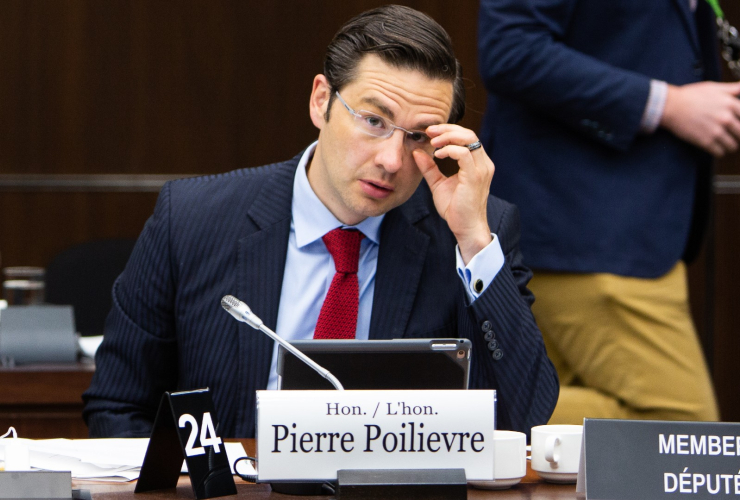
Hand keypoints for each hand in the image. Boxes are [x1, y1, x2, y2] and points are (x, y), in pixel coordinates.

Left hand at [413, 124, 494, 263]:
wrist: (466, 228)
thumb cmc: (455, 209)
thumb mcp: (438, 184)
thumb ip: (429, 168)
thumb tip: (417, 153)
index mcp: (477, 163)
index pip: (467, 136)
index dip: (448, 130)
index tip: (430, 132)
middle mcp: (483, 163)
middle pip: (468, 133)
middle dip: (447, 129)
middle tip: (429, 131)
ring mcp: (481, 169)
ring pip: (468, 139)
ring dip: (447, 137)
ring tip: (432, 142)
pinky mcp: (474, 177)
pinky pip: (463, 153)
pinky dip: (449, 150)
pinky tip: (437, 155)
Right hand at [660, 81, 739, 156]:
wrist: (671, 106)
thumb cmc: (690, 95)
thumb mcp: (713, 87)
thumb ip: (732, 88)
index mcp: (730, 104)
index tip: (737, 125)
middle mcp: (726, 118)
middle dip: (737, 136)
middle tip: (732, 136)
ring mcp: (716, 131)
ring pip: (733, 145)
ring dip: (729, 145)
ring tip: (724, 143)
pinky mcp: (705, 142)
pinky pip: (720, 152)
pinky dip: (719, 152)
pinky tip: (715, 148)